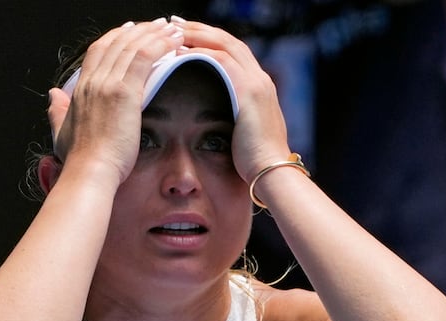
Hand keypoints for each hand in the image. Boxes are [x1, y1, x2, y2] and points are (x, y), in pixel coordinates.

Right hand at [48, 19, 187, 184]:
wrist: (89, 171)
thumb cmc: (80, 160)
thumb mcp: (61, 131)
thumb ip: (58, 111)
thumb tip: (53, 95)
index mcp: (81, 89)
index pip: (98, 51)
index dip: (115, 37)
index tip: (130, 30)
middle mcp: (93, 81)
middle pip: (117, 43)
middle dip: (140, 30)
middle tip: (158, 24)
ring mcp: (108, 84)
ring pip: (133, 46)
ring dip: (155, 33)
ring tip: (172, 28)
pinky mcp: (125, 92)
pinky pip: (145, 57)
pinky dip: (161, 45)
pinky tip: (175, 41)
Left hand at [161, 20, 292, 184]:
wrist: (271, 173)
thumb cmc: (254, 163)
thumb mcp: (243, 134)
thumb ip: (232, 119)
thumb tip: (214, 120)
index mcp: (259, 87)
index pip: (232, 52)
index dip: (209, 40)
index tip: (185, 35)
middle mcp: (260, 79)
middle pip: (228, 41)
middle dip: (201, 29)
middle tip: (174, 23)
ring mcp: (257, 83)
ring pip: (225, 45)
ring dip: (198, 35)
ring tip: (174, 30)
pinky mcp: (250, 92)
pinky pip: (223, 61)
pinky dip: (201, 53)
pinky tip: (181, 52)